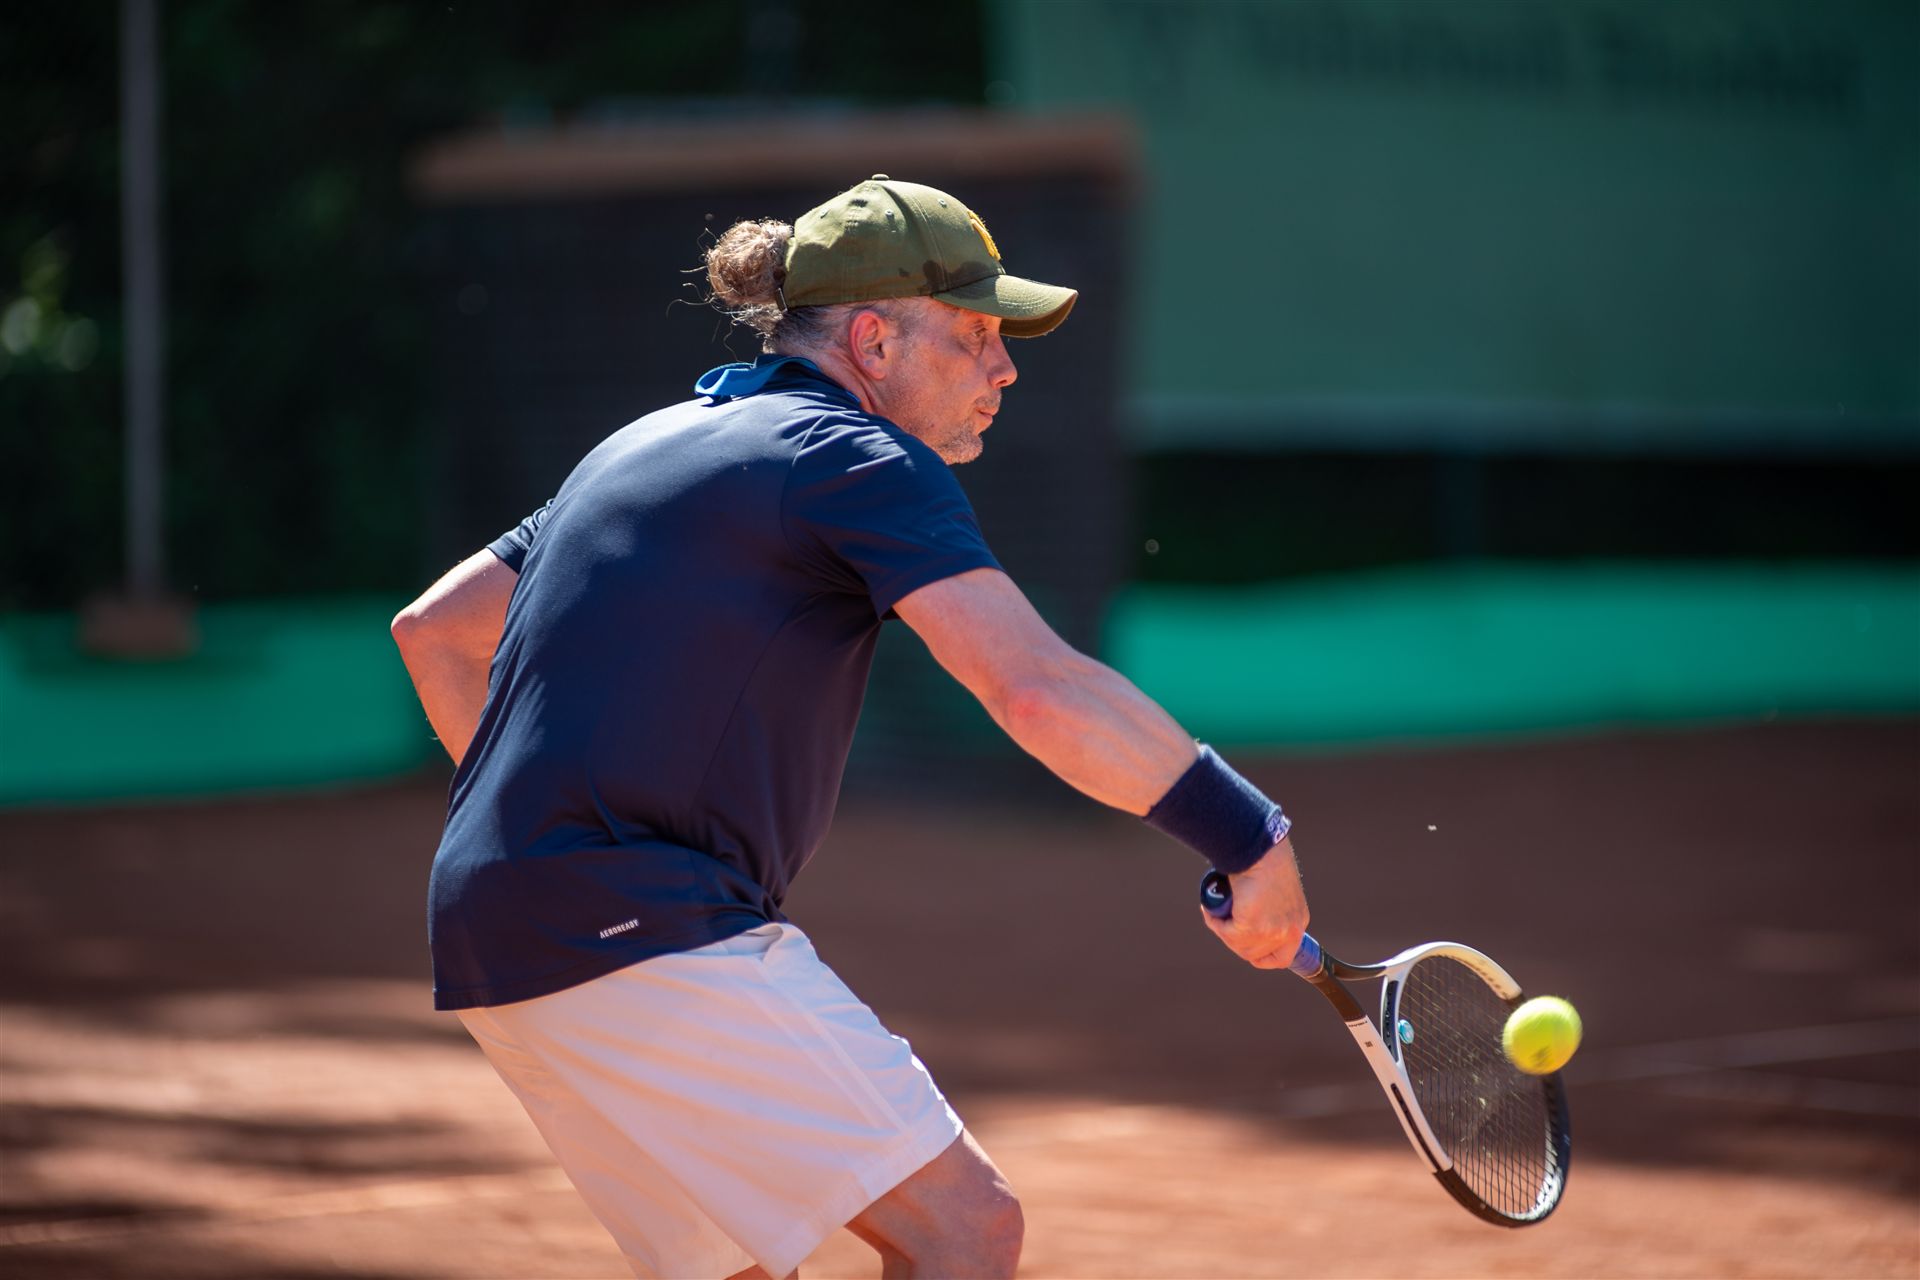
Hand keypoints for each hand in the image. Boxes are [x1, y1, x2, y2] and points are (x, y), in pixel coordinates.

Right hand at [1199, 836, 1309, 969]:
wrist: (1260, 850)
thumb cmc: (1266, 860)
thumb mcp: (1275, 889)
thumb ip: (1267, 907)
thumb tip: (1244, 916)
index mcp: (1298, 922)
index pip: (1281, 957)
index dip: (1260, 955)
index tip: (1242, 945)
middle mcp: (1290, 931)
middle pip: (1255, 955)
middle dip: (1235, 943)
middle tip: (1223, 924)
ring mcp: (1272, 931)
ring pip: (1240, 947)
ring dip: (1223, 932)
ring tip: (1215, 913)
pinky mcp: (1252, 926)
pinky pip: (1227, 933)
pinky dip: (1215, 923)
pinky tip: (1210, 910)